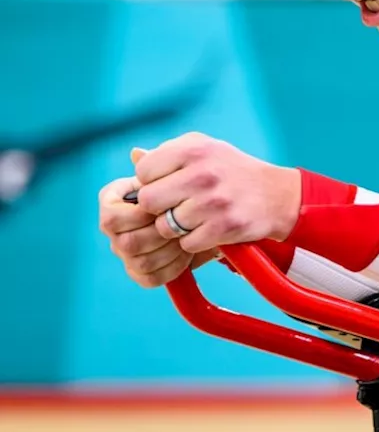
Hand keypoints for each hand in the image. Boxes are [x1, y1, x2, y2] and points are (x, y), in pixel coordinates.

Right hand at [97, 162, 215, 287]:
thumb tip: (138, 154)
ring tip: (189, 235)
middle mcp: (115, 228)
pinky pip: (151, 277)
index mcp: (114, 200)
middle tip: (182, 224)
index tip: (166, 206)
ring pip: (139, 261)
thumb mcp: (178, 169)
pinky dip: (173, 267)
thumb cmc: (190, 184)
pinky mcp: (143, 271)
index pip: (111, 217)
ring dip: (169, 249)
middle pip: (125, 242)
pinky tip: (189, 254)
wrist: (214, 209)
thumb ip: (159, 163)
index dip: (140, 215)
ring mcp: (126, 251)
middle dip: (158, 234)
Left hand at [131, 133, 301, 254]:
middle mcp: (203, 173)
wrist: (277, 195)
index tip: (169, 185)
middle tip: (176, 206)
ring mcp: (215, 202)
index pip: (144, 172)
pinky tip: (209, 228)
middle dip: (159, 208)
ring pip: (166, 226)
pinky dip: (195, 241)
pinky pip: (187, 243)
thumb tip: (134, 156)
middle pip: (149, 201)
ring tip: (196, 217)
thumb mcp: (205, 149)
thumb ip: (169, 152)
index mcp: (194, 149)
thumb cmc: (232, 170)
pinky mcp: (226, 227)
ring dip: (177, 227)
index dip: (152, 182)